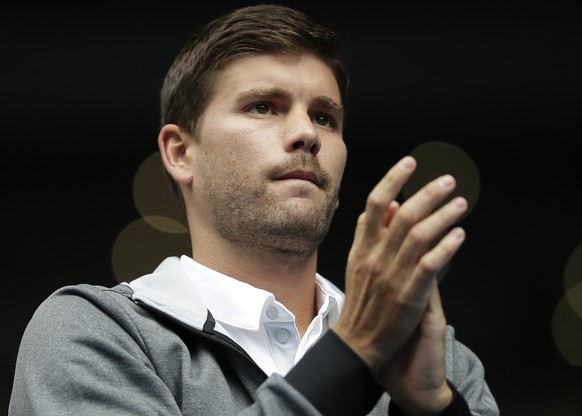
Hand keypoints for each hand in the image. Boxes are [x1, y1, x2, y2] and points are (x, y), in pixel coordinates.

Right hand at [333, 155, 466, 412]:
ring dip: (442, 215)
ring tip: (460, 202)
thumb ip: (366, 235)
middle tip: (448, 181)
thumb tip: (381, 208)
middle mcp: (376, 257)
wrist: (357, 343)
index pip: (376, 204)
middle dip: (427, 193)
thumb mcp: (355, 264)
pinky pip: (430, 264)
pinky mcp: (409, 295)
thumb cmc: (360, 302)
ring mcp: (393, 276)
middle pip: (404, 215)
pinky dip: (446, 246)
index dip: (393, 179)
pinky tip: (459, 234)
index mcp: (362, 248)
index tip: (410, 162)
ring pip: (419, 235)